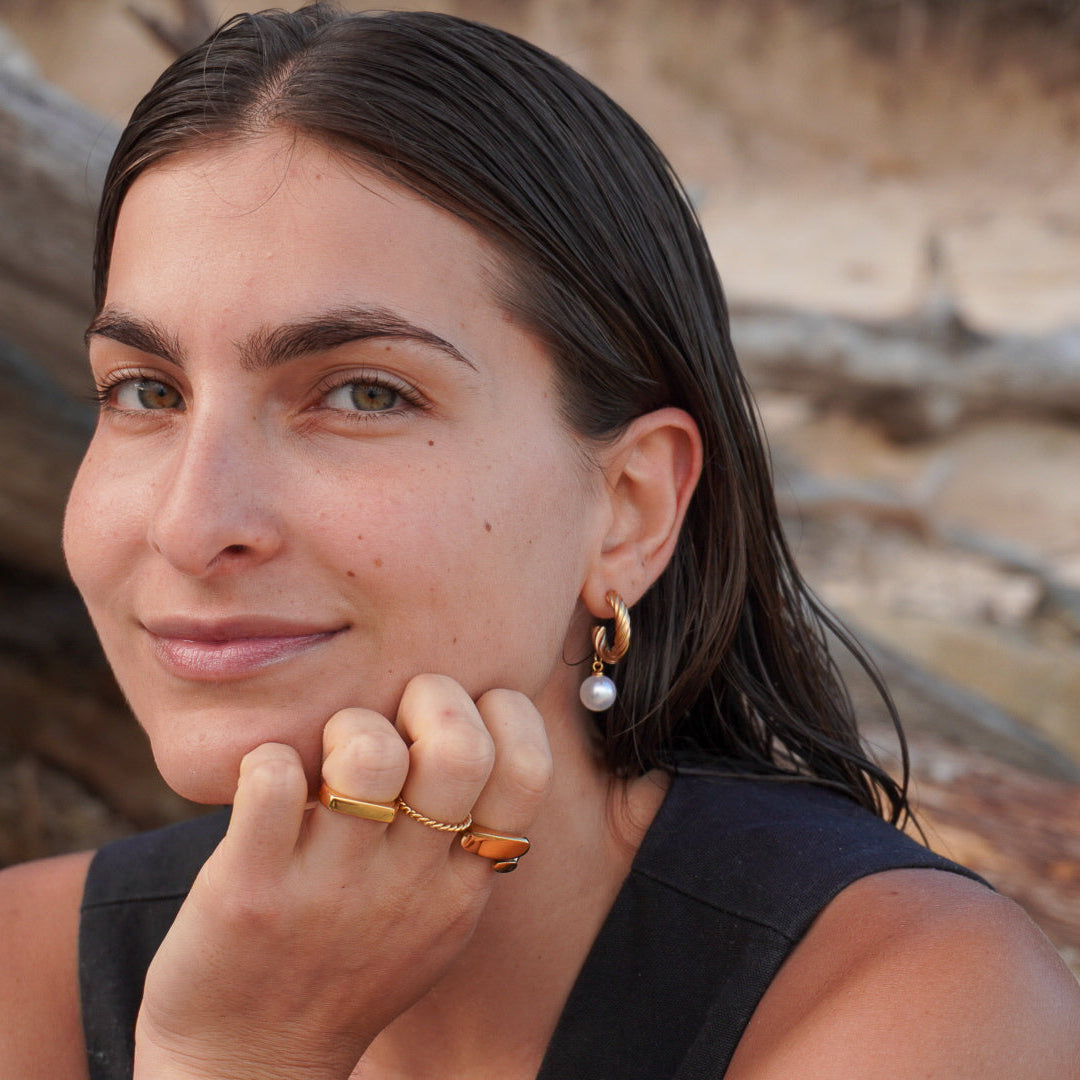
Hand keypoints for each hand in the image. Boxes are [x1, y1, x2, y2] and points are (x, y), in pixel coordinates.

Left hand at [133, 674, 551, 1079]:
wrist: (249, 1066)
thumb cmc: (344, 973)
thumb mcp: (433, 924)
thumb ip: (458, 845)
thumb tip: (476, 732)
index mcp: (460, 888)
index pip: (528, 772)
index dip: (508, 715)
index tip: (467, 713)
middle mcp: (409, 886)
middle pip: (459, 747)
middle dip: (431, 697)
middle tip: (396, 715)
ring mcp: (331, 889)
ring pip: (370, 752)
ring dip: (348, 726)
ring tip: (329, 755)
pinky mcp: (251, 888)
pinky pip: (273, 778)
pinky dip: (269, 758)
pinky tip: (268, 778)